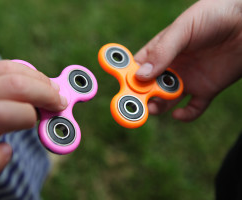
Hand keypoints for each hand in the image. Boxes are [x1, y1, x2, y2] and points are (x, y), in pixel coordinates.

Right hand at [0, 60, 66, 199]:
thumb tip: (44, 87)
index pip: (4, 69)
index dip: (36, 76)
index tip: (52, 87)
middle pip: (11, 85)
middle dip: (45, 92)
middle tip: (58, 102)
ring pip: (2, 113)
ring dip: (28, 115)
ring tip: (32, 122)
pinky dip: (6, 154)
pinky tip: (4, 153)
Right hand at [134, 0, 241, 121]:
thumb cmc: (213, 15)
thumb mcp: (184, 29)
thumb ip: (162, 51)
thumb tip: (139, 76)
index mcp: (160, 51)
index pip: (137, 67)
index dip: (128, 78)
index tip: (122, 87)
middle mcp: (171, 67)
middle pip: (149, 88)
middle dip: (142, 97)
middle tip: (137, 104)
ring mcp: (188, 79)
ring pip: (167, 100)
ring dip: (159, 106)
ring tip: (156, 107)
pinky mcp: (206, 90)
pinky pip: (194, 108)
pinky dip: (186, 115)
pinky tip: (180, 114)